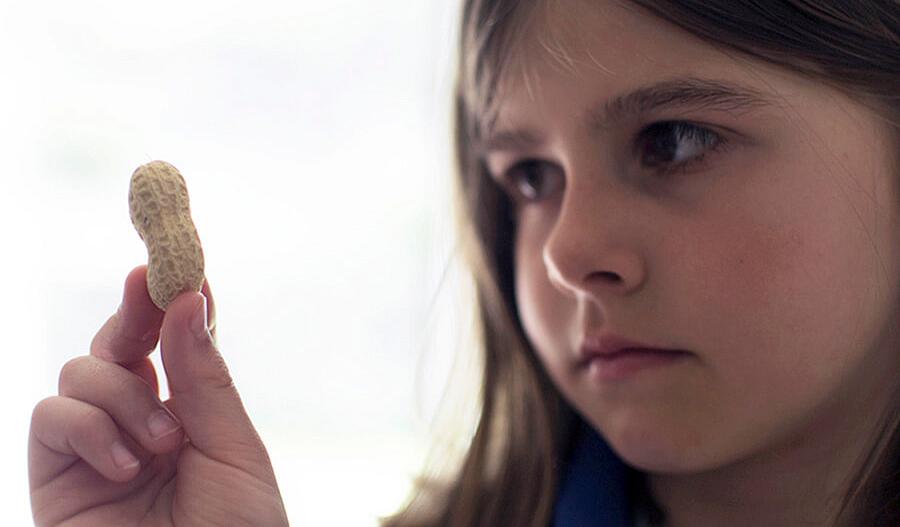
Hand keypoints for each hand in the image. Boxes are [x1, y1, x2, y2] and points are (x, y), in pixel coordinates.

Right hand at [29, 265, 288, 525]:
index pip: (172, 345)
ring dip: (123, 394)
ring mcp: (94, 449)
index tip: (178, 264)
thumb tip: (189, 299)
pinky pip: (49, 416)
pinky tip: (126, 466)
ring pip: (81, 370)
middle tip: (148, 283)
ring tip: (160, 447)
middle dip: (133, 312)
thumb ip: (205, 380)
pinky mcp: (54, 479)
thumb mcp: (233, 450)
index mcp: (190, 416)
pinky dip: (87, 427)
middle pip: (120, 344)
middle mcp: (139, 424)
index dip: (170, 302)